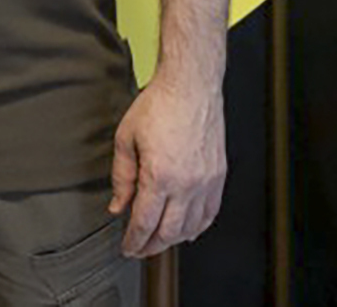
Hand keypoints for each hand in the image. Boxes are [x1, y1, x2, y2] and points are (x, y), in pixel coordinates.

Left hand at [109, 74, 226, 257]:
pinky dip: (198, 227)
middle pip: (168, 231)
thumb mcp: (126, 139)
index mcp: (159, 175)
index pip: (144, 222)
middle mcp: (187, 184)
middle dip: (151, 246)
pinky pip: (210, 213)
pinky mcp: (218, 176)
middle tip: (139, 249)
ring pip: (191, 227)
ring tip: (159, 241)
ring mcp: (206, 182)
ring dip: (173, 239)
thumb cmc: (158, 105)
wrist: (191, 86)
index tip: (127, 248)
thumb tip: (118, 206)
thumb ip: (121, 177)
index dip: (134, 240)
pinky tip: (187, 230)